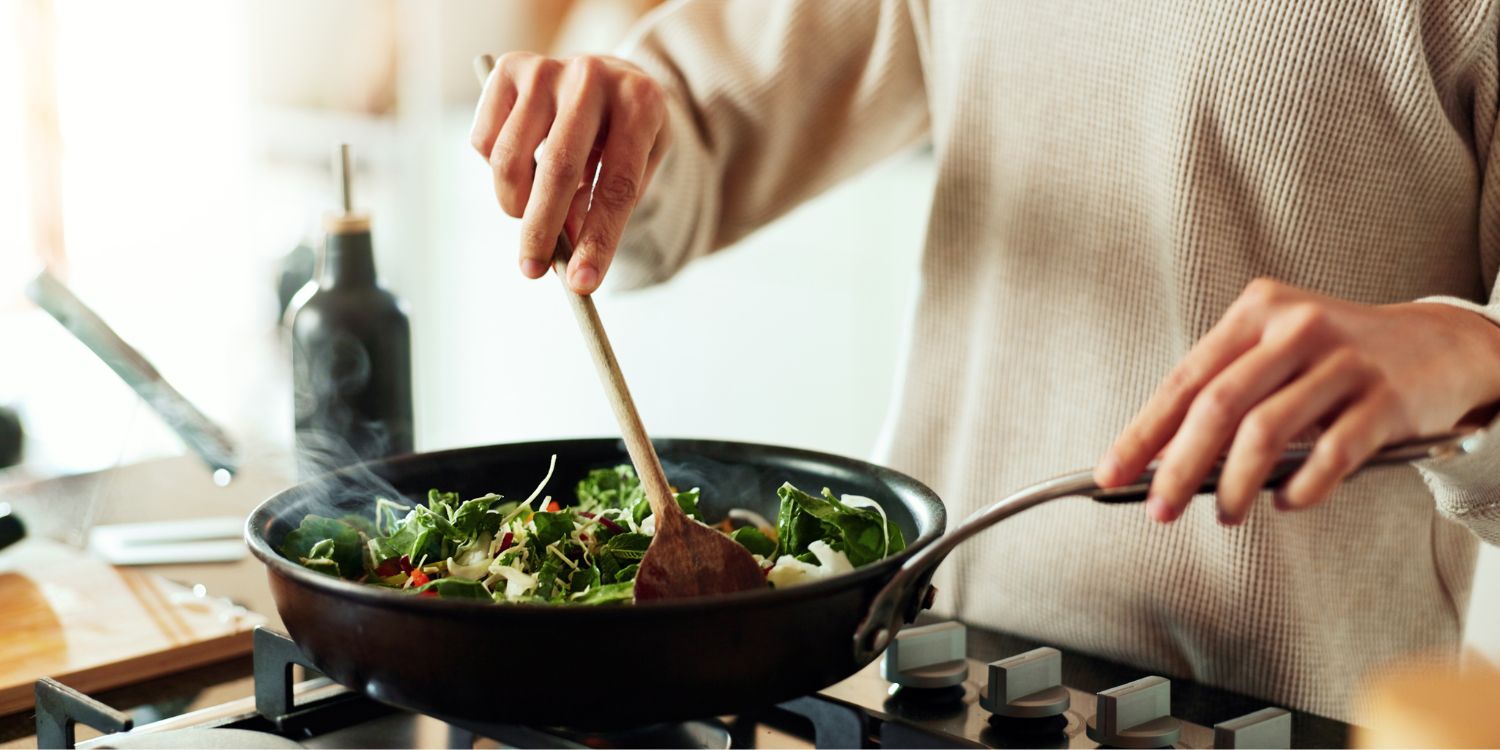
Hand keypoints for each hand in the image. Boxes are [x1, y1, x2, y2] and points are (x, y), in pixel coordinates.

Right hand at [470, 52, 669, 293]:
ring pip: (510, 158)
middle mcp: (593, 77)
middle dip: (541, 230)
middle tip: (532, 272)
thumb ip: (603, 209)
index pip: (618, 185)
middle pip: (559, 168)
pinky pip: (485, 141)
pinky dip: (495, 171)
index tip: (581, 284)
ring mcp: (547, 68)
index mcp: (641, 103)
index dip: (599, 240)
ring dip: (514, 203)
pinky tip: (521, 167)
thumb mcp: (635, 169)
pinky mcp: (509, 67)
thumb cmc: (625, 135)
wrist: (611, 76)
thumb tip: (562, 253)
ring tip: (529, 213)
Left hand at [1095, 278, 1499, 524]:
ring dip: (1233, 485)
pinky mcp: (1386, 400)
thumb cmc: (1338, 356)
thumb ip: (1225, 393)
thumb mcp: (1276, 352)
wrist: (1440, 346)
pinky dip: (1300, 489)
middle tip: (1157, 508)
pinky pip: (1329, 457)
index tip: (1112, 472)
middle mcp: (1297, 327)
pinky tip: (1286, 501)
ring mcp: (1345, 361)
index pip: (1185, 379)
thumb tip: (1162, 458)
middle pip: (1218, 405)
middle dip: (1178, 466)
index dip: (1145, 431)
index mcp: (1257, 311)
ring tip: (1224, 513)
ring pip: (1267, 433)